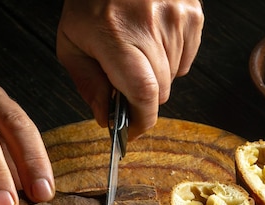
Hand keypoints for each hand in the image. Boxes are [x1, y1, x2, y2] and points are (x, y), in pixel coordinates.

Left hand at [57, 0, 203, 138]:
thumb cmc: (90, 0)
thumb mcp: (72, 43)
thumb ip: (88, 84)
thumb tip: (106, 118)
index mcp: (115, 34)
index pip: (144, 92)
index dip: (142, 120)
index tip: (132, 130)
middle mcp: (150, 25)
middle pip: (160, 91)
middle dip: (141, 98)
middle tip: (123, 82)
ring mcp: (176, 18)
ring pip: (173, 77)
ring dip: (155, 77)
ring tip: (136, 52)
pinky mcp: (193, 14)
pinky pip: (186, 59)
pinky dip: (170, 60)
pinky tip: (152, 42)